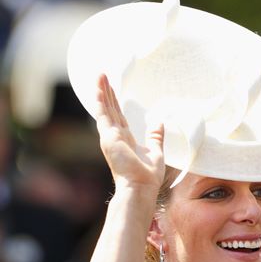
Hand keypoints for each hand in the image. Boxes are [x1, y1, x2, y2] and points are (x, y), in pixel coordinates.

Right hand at [95, 74, 164, 194]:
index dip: (115, 102)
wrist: (141, 186)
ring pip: (105, 109)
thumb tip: (159, 122)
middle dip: (107, 92)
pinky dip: (101, 102)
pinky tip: (99, 90)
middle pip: (110, 109)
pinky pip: (104, 116)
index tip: (112, 88)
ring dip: (102, 92)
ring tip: (100, 75)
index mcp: (125, 139)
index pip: (118, 116)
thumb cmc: (147, 175)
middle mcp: (114, 136)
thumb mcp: (155, 151)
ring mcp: (110, 136)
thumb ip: (155, 136)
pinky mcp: (109, 137)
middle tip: (103, 75)